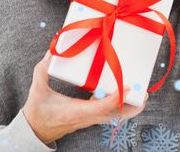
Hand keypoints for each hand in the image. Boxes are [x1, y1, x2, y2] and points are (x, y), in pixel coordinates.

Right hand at [23, 50, 147, 144]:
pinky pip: (109, 114)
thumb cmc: (37, 111)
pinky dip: (119, 106)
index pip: (101, 108)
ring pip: (115, 117)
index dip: (116, 98)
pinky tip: (121, 93)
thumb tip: (52, 49)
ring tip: (139, 93)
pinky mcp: (89, 119)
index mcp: (76, 111)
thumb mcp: (37, 88)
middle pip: (116, 116)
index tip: (127, 86)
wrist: (35, 130)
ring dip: (129, 107)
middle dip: (133, 107)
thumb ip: (43, 68)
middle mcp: (86, 118)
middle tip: (144, 93)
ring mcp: (89, 120)